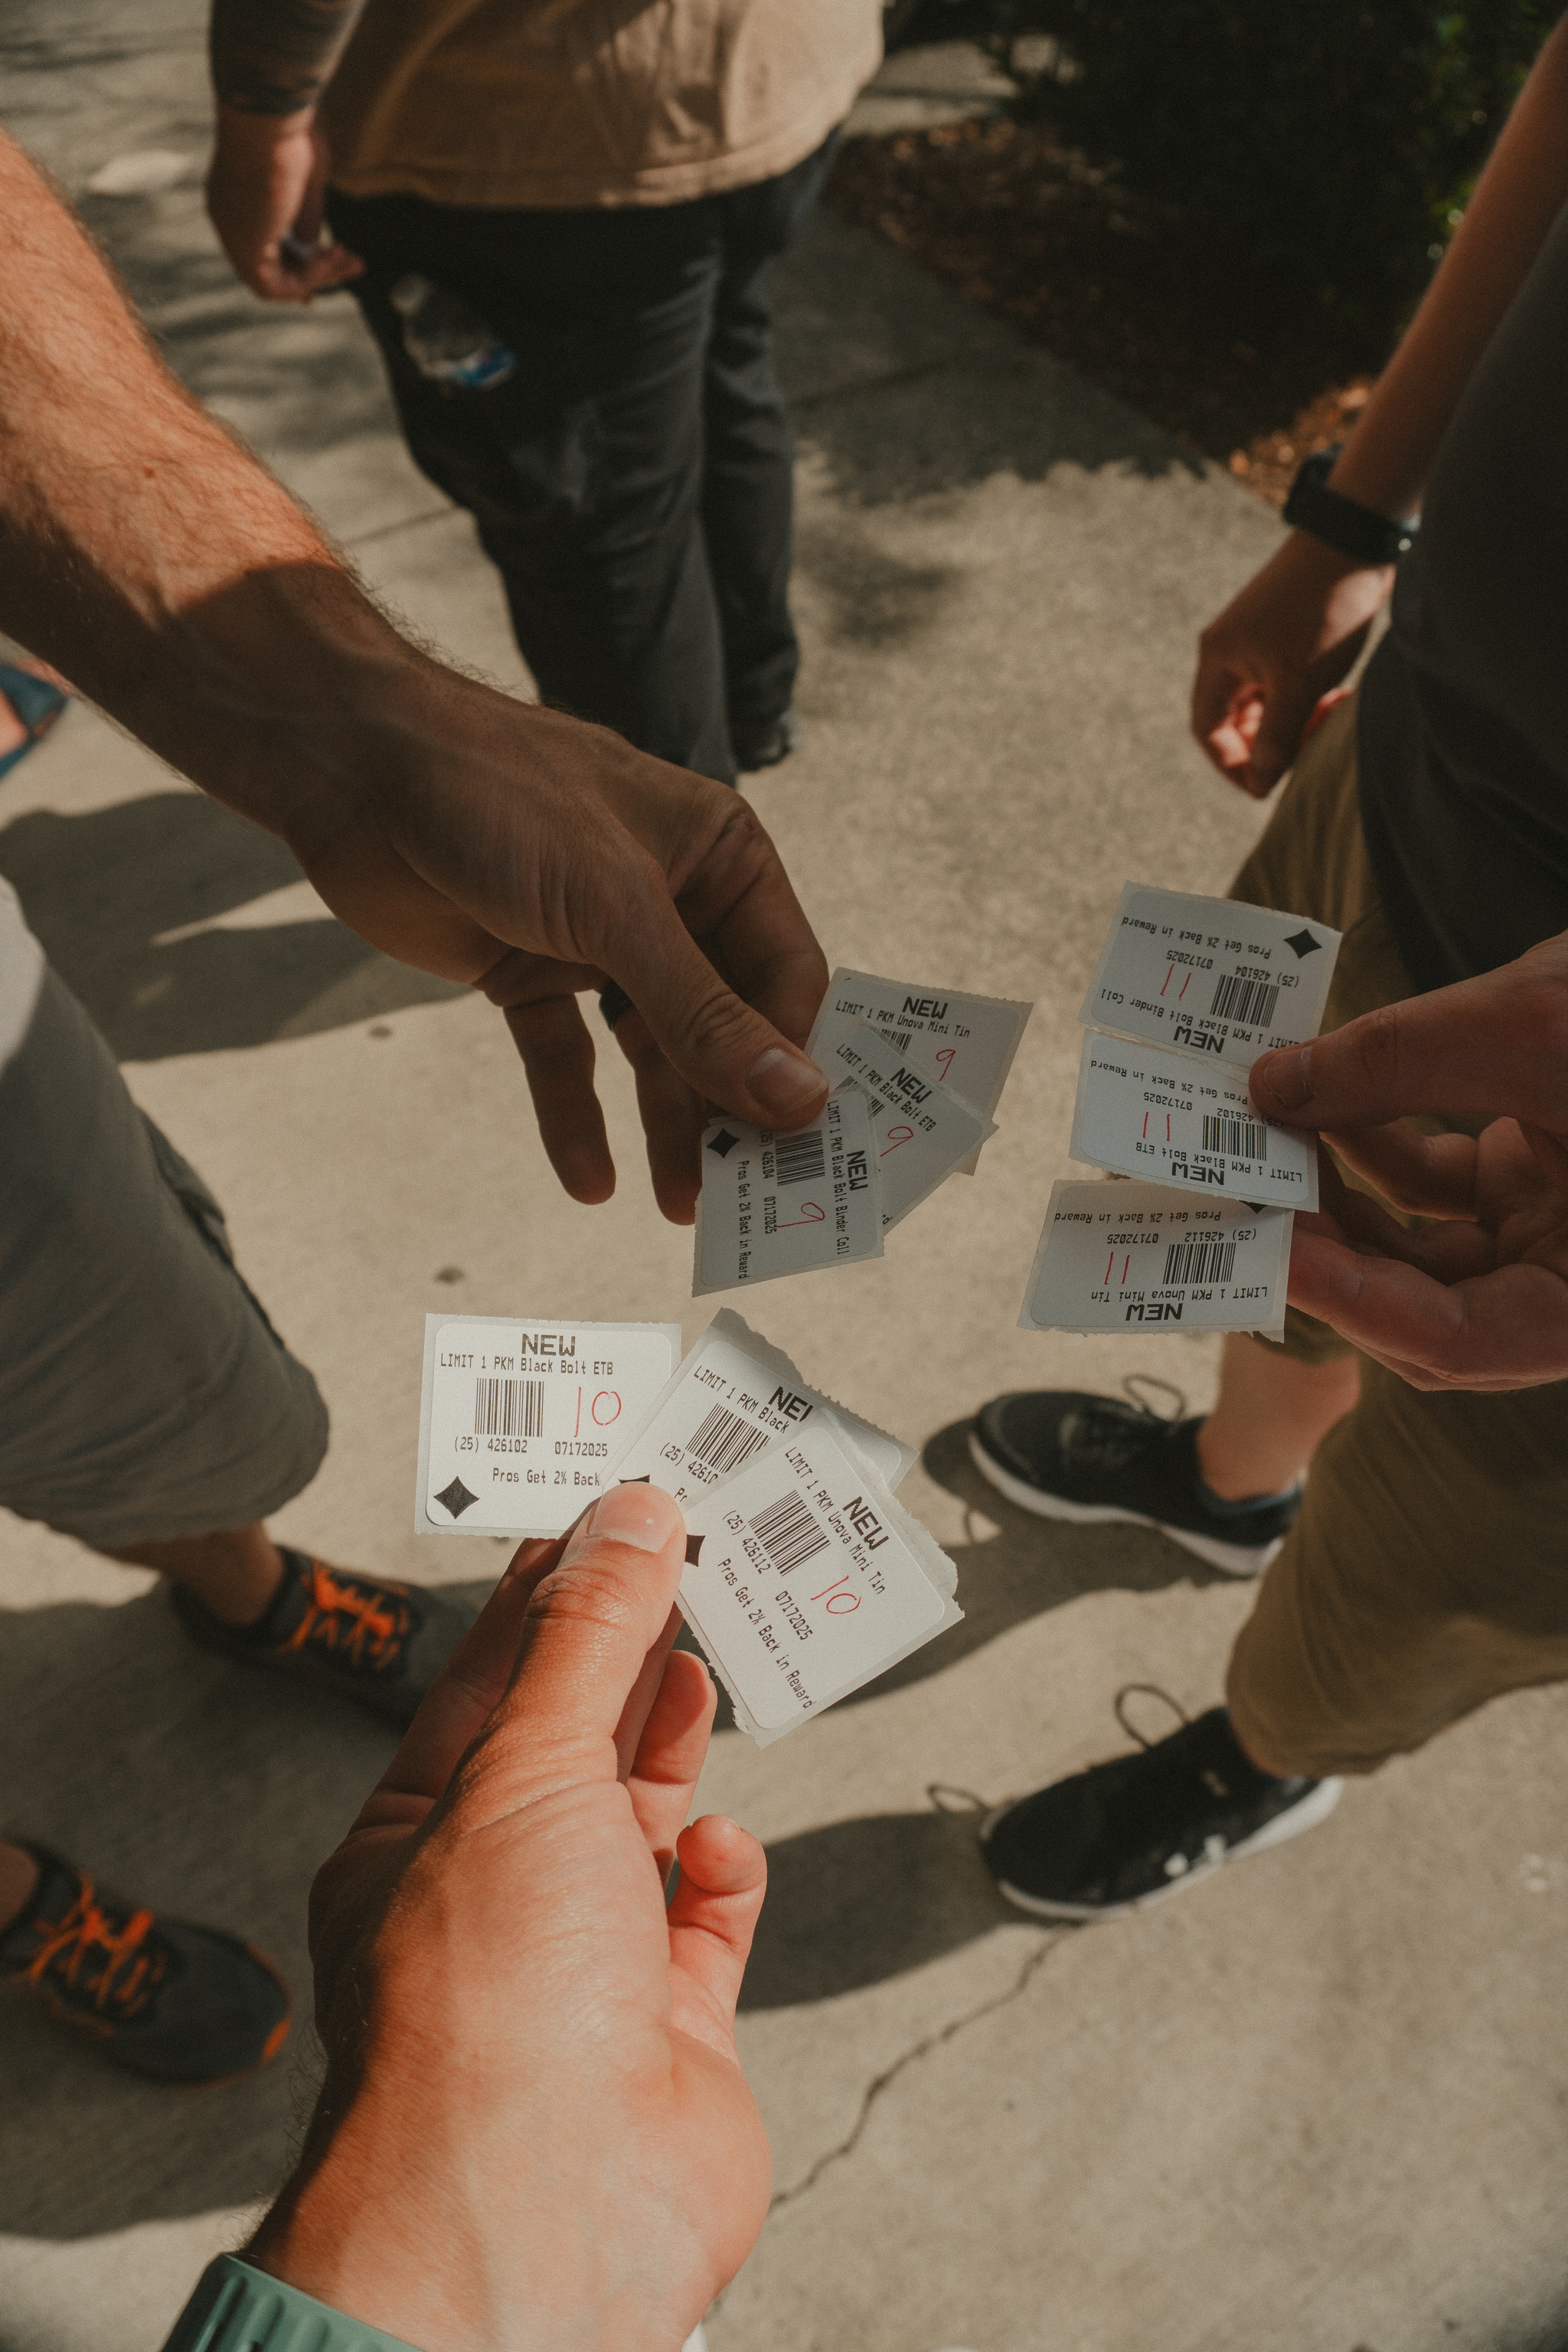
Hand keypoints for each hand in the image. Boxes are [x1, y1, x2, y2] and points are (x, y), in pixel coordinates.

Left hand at [206, 107, 362, 302]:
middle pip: (271, 266)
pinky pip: (274, 286)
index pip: (264, 243)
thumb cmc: (287, 129)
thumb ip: (307, 214)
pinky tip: (331, 256)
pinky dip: (307, 280)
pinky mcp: (244, 245)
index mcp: (238, 196)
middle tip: (354, 264)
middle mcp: (229, 218)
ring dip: (317, 277)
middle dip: (315, 271)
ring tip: (348, 259)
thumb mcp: (306, 176)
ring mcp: (233, 233)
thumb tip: (310, 243)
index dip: (297, 261)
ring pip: (274, 281)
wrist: (268, 111)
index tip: (332, 260)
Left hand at [246, 1483, 769, 2351]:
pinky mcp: (668, 2034)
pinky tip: (722, 1842)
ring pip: (641, 1827)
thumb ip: (590, 1638)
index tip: (608, 1515)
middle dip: (628, 1657)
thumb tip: (630, 1517)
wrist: (540, 2215)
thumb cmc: (487, 1997)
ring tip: (713, 1658)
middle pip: (571, 1748)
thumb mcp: (526, 1766)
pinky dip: (723, 1873)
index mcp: (417, 1840)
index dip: (550, 1594)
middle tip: (691, 1560)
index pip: (485, 1684)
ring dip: (677, 1745)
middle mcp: (494, 1902)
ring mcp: (582, 1970)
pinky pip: (705, 1926)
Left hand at [276, 655, 829, 1220]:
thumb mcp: (617, 909)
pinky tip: (589, 1179)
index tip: (801, 1145)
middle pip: (725, 1025)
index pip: (787, 978)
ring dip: (665, 1127)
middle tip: (748, 1195)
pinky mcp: (529, 971)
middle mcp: (672, 901)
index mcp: (721, 859)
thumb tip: (796, 1097)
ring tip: (681, 1204)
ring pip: (651, 1053)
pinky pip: (567, 1059)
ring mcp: (597, 941)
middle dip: (732, 1107)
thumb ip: (703, 1013)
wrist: (353, 771)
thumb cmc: (500, 796)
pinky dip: (576, 1117)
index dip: (796, 1060)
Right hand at [1191, 532, 1392, 796]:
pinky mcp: (1284, 630)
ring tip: (1328, 716)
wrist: (1352, 540)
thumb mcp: (1297, 684)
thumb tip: (1260, 784)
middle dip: (1270, 743)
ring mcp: (1256, 638)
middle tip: (1308, 749)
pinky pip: (1284, 680)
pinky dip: (1305, 698)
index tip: (1267, 784)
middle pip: (1236, 719)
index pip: (1208, 730)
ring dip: (1293, 721)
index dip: (1233, 764)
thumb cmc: (1320, 610)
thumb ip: (1276, 738)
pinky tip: (1337, 694)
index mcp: (1218, 661)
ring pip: (1265, 702)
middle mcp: (1229, 650)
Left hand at [1251, 932, 1567, 1387]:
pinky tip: (1323, 1099)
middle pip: (1424, 1310)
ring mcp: (1557, 1233)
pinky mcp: (1542, 1178)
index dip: (1358, 1305)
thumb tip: (1270, 1086)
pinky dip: (1375, 1148)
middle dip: (1329, 1254)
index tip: (1275, 1248)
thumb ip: (1400, 1057)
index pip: (1458, 1345)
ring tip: (1263, 1140)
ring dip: (1337, 1197)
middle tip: (1236, 1199)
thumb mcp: (1535, 1025)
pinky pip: (1437, 1189)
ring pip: (1419, 1250)